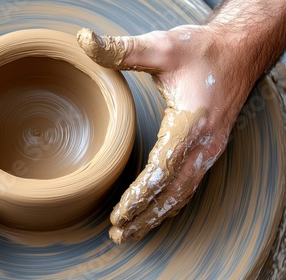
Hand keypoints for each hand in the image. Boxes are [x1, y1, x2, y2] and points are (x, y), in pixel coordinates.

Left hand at [77, 25, 252, 242]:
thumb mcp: (161, 46)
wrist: (240, 50)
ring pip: (183, 194)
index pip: (163, 170)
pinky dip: (171, 204)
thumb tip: (83, 40)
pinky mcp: (209, 149)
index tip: (119, 215)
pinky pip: (190, 185)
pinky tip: (157, 212)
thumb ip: (122, 49)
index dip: (140, 195)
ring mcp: (210, 150)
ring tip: (132, 233)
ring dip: (157, 216)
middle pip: (173, 192)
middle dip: (145, 216)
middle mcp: (205, 144)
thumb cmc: (201, 50)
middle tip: (118, 235)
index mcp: (192, 123)